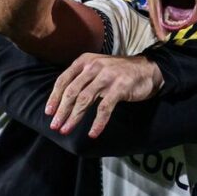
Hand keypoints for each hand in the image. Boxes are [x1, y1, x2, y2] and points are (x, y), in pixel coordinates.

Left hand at [46, 54, 163, 136]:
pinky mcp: (120, 88)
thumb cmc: (117, 72)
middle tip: (55, 126)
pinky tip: (92, 133)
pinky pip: (104, 108)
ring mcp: (107, 77)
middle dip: (61, 111)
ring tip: (66, 130)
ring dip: (74, 118)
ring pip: (84, 100)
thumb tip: (61, 100)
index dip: (54, 98)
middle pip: (71, 92)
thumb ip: (80, 79)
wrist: (147, 69)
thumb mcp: (96, 68)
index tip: (48, 112)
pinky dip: (98, 123)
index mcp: (84, 61)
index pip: (63, 80)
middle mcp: (93, 67)